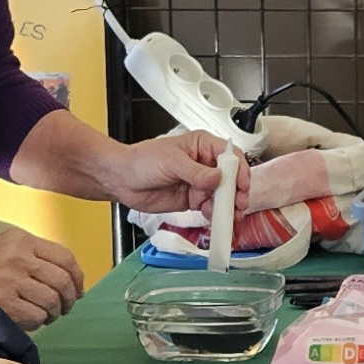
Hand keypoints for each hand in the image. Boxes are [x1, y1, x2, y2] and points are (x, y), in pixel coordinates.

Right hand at [0, 227, 83, 329]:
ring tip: (42, 317)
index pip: (65, 257)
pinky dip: (36, 323)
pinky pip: (35, 317)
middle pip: (63, 282)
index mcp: (22, 240)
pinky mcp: (2, 301)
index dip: (77, 278)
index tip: (77, 290)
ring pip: (51, 302)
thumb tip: (61, 276)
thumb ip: (28, 255)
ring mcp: (11, 279)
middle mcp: (20, 256)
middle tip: (62, 309)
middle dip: (68, 300)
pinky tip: (27, 322)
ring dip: (51, 314)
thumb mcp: (0, 245)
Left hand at [109, 131, 246, 215]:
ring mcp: (199, 183)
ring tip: (227, 215)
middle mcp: (204, 164)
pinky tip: (212, 217)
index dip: (239, 170)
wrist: (122, 179)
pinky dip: (214, 214)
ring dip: (227, 206)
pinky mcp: (193, 199)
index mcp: (202, 146)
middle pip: (231, 178)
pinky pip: (210, 207)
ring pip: (222, 196)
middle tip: (237, 205)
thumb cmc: (142, 160)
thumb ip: (196, 172)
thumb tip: (218, 178)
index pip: (230, 156)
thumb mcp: (172, 162)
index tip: (241, 185)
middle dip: (236, 192)